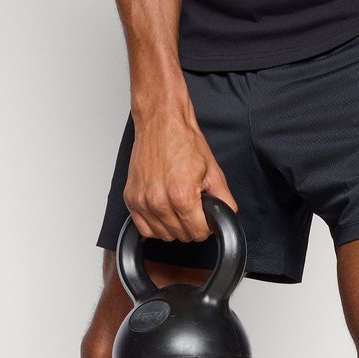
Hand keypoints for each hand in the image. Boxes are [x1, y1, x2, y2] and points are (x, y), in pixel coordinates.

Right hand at [124, 104, 237, 242]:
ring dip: (173, 227)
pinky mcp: (131, 198)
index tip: (205, 216)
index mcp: (181, 195)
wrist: (161, 122)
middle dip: (191, 225)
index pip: (198, 232)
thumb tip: (227, 216)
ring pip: (163, 235)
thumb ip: (224, 199)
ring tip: (178, 207)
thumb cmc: (183, 141)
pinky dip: (155, 226)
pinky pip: (144, 229)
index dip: (206, 226)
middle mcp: (159, 201)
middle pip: (181, 235)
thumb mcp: (213, 170)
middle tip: (193, 206)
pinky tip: (163, 212)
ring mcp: (142, 201)